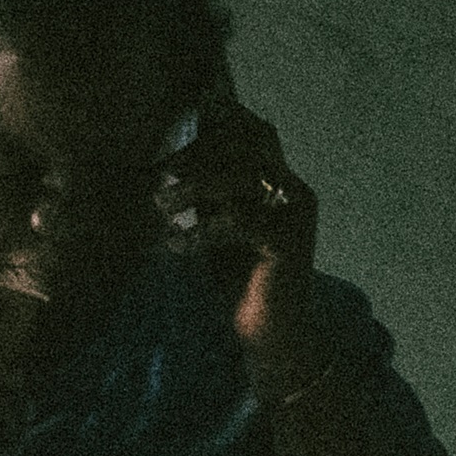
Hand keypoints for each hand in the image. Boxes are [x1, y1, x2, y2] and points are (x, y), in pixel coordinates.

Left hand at [160, 95, 320, 359]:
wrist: (271, 332)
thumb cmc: (240, 279)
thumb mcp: (218, 226)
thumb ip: (206, 194)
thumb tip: (168, 162)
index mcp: (279, 182)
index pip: (257, 132)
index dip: (220, 123)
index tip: (175, 136)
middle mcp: (293, 191)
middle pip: (248, 145)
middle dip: (200, 153)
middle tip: (161, 172)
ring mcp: (295, 215)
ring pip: (241, 179)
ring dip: (193, 187)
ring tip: (160, 204)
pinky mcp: (288, 243)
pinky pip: (239, 222)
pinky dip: (201, 231)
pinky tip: (176, 246)